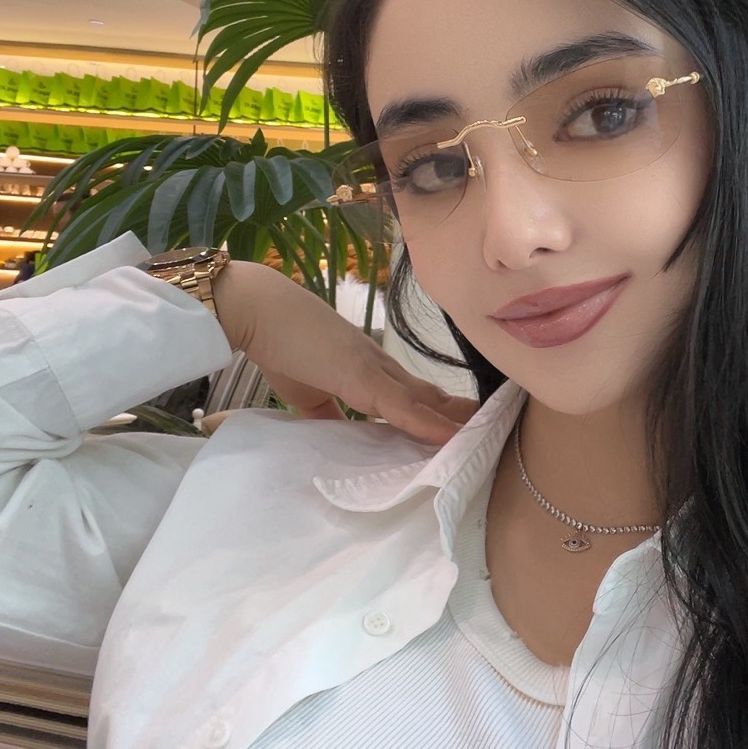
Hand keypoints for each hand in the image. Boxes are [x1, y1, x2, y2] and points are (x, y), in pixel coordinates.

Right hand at [211, 260, 477, 446]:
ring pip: (424, 399)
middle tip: (492, 433)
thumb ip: (325, 414)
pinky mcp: (361, 375)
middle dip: (458, 416)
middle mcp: (379, 365)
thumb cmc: (278, 343)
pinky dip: (427, 423)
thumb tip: (337, 438)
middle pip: (429, 394)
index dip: (437, 411)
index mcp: (366, 368)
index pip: (411, 393)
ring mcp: (374, 368)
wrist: (256, 310)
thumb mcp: (305, 391)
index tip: (461, 428)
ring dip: (454, 421)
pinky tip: (450, 438)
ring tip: (486, 438)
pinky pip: (401, 405)